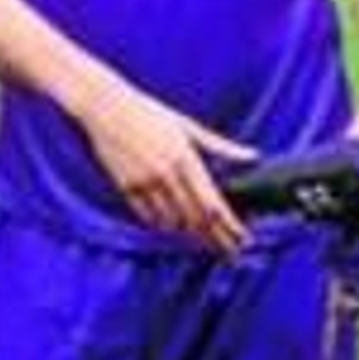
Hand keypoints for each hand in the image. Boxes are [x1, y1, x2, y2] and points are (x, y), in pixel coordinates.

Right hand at [77, 79, 254, 252]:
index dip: (230, 225)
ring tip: (202, 238)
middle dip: (216, 239)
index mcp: (186, 157)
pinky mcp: (126, 186)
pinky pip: (147, 216)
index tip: (243, 240)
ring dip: (188, 232)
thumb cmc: (149, 112)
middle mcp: (168, 173)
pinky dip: (161, 224)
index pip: (213, 203)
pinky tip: (170, 226)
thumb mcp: (187, 126)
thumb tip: (252, 155)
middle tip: (230, 253)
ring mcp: (145, 181)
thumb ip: (220, 145)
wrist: (106, 106)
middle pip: (197, 219)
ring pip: (172, 222)